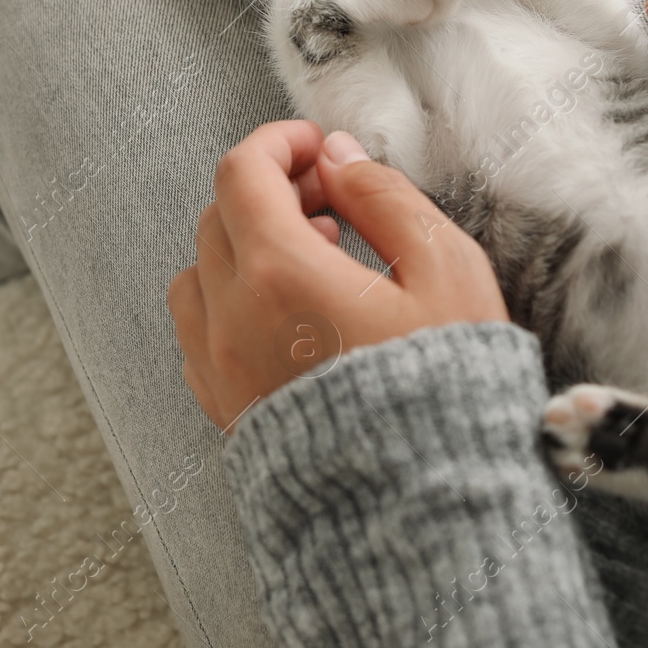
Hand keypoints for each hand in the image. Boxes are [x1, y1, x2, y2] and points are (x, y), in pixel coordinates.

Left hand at [170, 120, 508, 431]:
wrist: (431, 504)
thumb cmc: (447, 389)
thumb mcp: (444, 269)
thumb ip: (383, 198)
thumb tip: (337, 157)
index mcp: (281, 274)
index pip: (243, 174)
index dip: (279, 143)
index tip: (315, 147)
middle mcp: (232, 318)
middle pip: (218, 217)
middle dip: (270, 192)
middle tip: (330, 200)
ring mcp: (220, 368)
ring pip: (199, 274)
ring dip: (246, 249)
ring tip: (313, 261)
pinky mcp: (225, 408)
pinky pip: (201, 332)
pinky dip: (233, 303)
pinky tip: (292, 315)